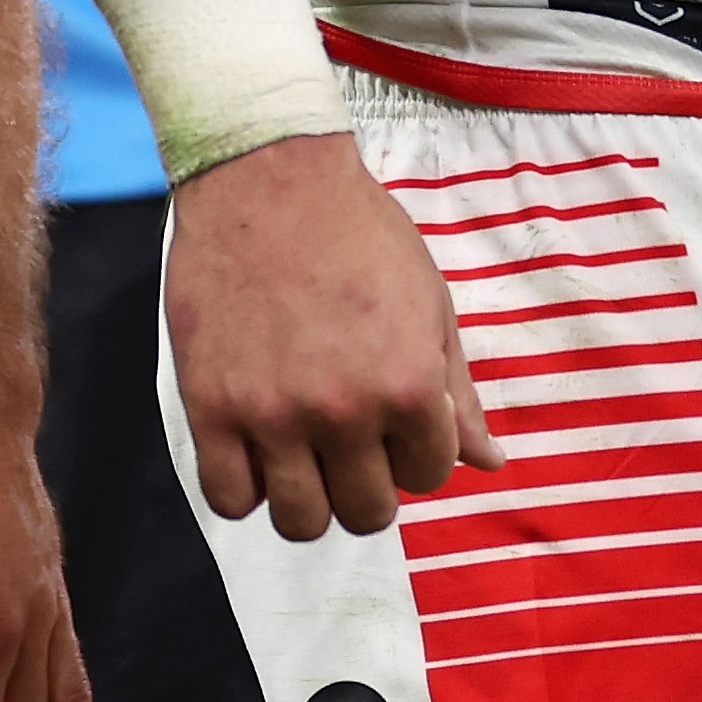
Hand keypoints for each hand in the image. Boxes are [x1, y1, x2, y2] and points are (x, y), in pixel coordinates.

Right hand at [163, 135, 495, 541]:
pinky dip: (246, 490)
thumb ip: (458, 393)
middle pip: (368, 513)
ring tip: (305, 456)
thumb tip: (490, 462)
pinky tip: (258, 451)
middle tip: (352, 444)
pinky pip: (230, 499)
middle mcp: (343, 410)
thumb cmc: (358, 233)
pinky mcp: (211, 407)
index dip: (418, 451)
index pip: (430, 475)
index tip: (396, 421)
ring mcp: (272, 414)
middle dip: (369, 485)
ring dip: (311, 500)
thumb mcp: (429, 303)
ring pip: (300, 522)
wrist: (268, 179)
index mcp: (408, 384)